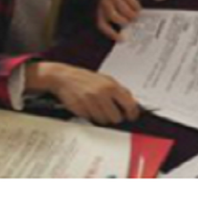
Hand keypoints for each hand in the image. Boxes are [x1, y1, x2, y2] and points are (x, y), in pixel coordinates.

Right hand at [25, 62, 140, 124]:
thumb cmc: (86, 78)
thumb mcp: (106, 79)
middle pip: (116, 117)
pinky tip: (89, 108)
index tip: (132, 116)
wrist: (64, 77)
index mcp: (111, 86)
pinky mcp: (80, 110)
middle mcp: (102, 94)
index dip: (132, 113)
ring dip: (103, 118)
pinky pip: (91, 120)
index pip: (129, 105)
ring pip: (104, 121)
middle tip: (113, 113)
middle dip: (116, 117)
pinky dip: (92, 117)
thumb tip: (133, 103)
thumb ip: (120, 90)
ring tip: (99, 109)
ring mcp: (90, 103)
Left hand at [96, 0, 140, 41]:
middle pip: (112, 15)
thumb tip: (128, 31)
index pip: (102, 24)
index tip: (122, 39)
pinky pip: (130, 0)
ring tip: (136, 16)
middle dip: (123, 21)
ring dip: (131, 14)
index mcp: (100, 10)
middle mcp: (104, 2)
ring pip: (122, 8)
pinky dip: (136, 6)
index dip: (111, 33)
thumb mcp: (112, 6)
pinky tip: (138, 9)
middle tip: (130, 23)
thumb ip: (117, 16)